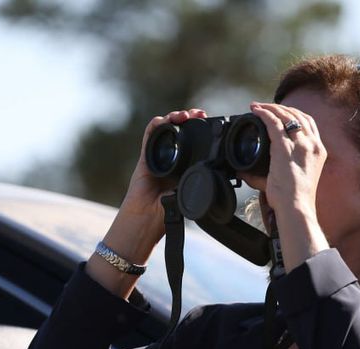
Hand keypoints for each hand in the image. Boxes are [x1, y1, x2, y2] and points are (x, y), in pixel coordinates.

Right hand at [86, 108, 205, 298]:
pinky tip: (164, 120)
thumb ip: (197, 182)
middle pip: (180, 132)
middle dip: (190, 119)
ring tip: (184, 115)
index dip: (202, 131)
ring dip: (174, 118)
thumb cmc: (166, 215)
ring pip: (166, 130)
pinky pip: (150, 136)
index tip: (211, 124)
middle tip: (199, 115)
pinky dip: (157, 125)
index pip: (194, 142)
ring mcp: (157, 157)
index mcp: (184, 168)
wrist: (146, 222)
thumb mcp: (190, 195)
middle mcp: (172, 159)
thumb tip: (214, 170)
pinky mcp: (145, 158)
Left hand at [241, 101, 329, 272]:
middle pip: (299, 115)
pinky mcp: (284, 147)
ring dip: (271, 108)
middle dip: (282, 108)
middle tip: (267, 107)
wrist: (296, 207)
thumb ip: (271, 173)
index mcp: (319, 151)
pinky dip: (264, 114)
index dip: (295, 114)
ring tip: (259, 106)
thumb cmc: (294, 200)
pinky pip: (273, 123)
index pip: (309, 123)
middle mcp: (312, 144)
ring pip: (286, 116)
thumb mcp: (291, 181)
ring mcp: (300, 145)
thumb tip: (242, 173)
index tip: (282, 112)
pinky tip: (255, 110)